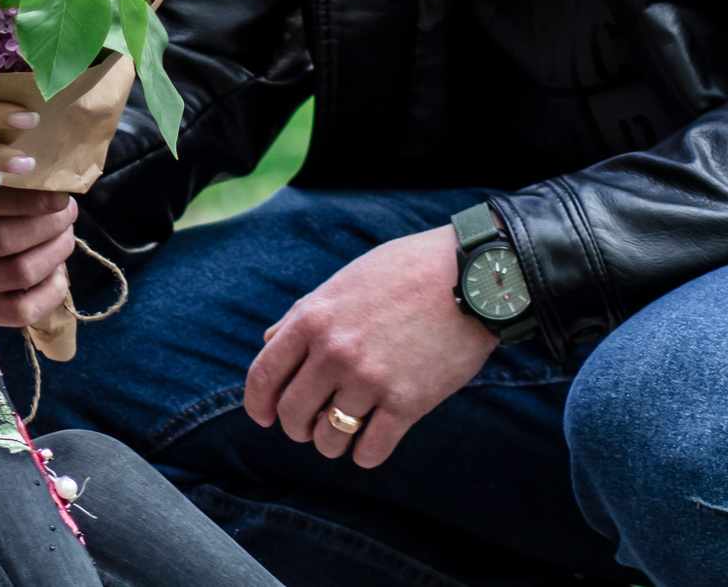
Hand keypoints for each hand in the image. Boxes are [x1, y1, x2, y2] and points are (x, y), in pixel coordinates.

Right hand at [0, 189, 78, 326]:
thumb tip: (42, 178)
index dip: (34, 199)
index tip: (59, 193)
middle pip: (8, 238)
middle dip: (50, 222)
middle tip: (66, 211)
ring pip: (22, 271)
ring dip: (56, 250)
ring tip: (65, 235)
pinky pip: (22, 309)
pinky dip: (51, 291)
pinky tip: (57, 272)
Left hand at [243, 225, 497, 468]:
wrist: (470, 277)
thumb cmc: (404, 273)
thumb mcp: (343, 282)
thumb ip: (302, 314)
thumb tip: (268, 343)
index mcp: (312, 319)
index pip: (264, 376)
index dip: (258, 405)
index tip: (265, 417)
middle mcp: (335, 351)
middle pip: (293, 414)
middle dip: (297, 427)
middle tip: (310, 425)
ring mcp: (370, 379)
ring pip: (329, 439)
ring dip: (331, 443)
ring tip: (343, 432)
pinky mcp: (408, 402)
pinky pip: (370, 451)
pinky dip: (365, 454)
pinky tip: (370, 442)